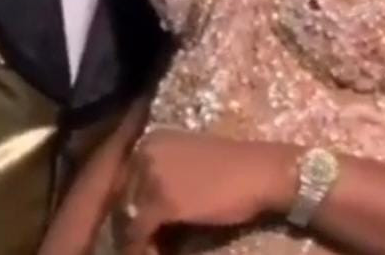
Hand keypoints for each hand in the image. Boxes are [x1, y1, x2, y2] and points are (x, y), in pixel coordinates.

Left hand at [113, 128, 295, 253]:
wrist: (262, 172)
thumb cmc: (234, 170)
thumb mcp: (191, 165)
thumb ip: (164, 177)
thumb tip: (144, 211)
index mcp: (152, 140)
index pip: (125, 179)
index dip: (128, 206)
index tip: (137, 227)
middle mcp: (145, 152)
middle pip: (122, 197)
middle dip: (128, 223)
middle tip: (141, 243)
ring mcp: (151, 175)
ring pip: (128, 215)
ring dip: (135, 238)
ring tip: (148, 250)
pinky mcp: (162, 201)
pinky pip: (139, 231)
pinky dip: (142, 247)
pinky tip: (155, 254)